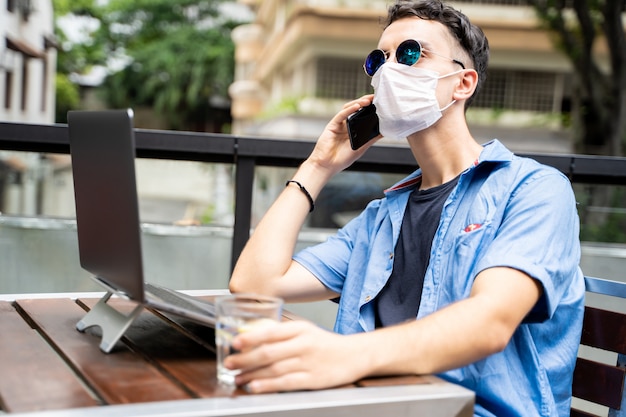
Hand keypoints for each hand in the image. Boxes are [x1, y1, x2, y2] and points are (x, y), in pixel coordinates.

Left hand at [224, 320, 364, 392]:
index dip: (250, 338)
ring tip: (237, 377)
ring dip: (252, 374)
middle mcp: (303, 344)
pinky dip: (268, 385)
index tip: (235, 342)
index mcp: (300, 329)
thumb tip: (252, 336)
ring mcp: (308, 363)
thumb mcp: (305, 330)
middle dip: (245, 359)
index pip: (271, 332)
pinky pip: (285, 383)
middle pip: (268, 352)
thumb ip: (282, 333)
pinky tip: (255, 386)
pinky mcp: (312, 379)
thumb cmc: (325, 343)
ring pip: (274, 369)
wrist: (355, 355)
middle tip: (229, 362)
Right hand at [305, 94, 379, 176]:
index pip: (362, 115)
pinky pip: (341, 115)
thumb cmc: (342, 159)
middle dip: (365, 102)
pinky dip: (349, 110)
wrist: (327, 166)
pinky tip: (357, 106)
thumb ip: (371, 138)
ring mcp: (339, 125)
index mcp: (353, 130)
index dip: (370, 109)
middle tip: (375, 98)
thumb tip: (384, 131)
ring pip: (348, 109)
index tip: (380, 103)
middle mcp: (346, 125)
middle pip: (356, 109)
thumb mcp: (361, 148)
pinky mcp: (332, 125)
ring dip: (358, 103)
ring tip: (368, 101)